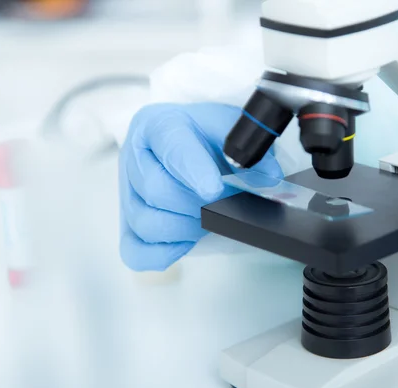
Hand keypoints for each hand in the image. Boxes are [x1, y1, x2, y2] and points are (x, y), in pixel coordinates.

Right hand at [119, 103, 282, 270]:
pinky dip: (164, 253)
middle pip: (156, 190)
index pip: (171, 146)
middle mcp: (135, 156)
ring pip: (146, 222)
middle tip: (224, 204)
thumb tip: (270, 179)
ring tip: (208, 219)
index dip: (193, 171)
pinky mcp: (128, 224)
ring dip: (185, 229)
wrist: (194, 144)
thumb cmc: (209, 138)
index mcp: (159, 124)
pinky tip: (187, 240)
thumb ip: (252, 152)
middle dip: (197, 205)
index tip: (213, 189)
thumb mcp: (234, 132)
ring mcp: (128, 192)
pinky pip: (136, 251)